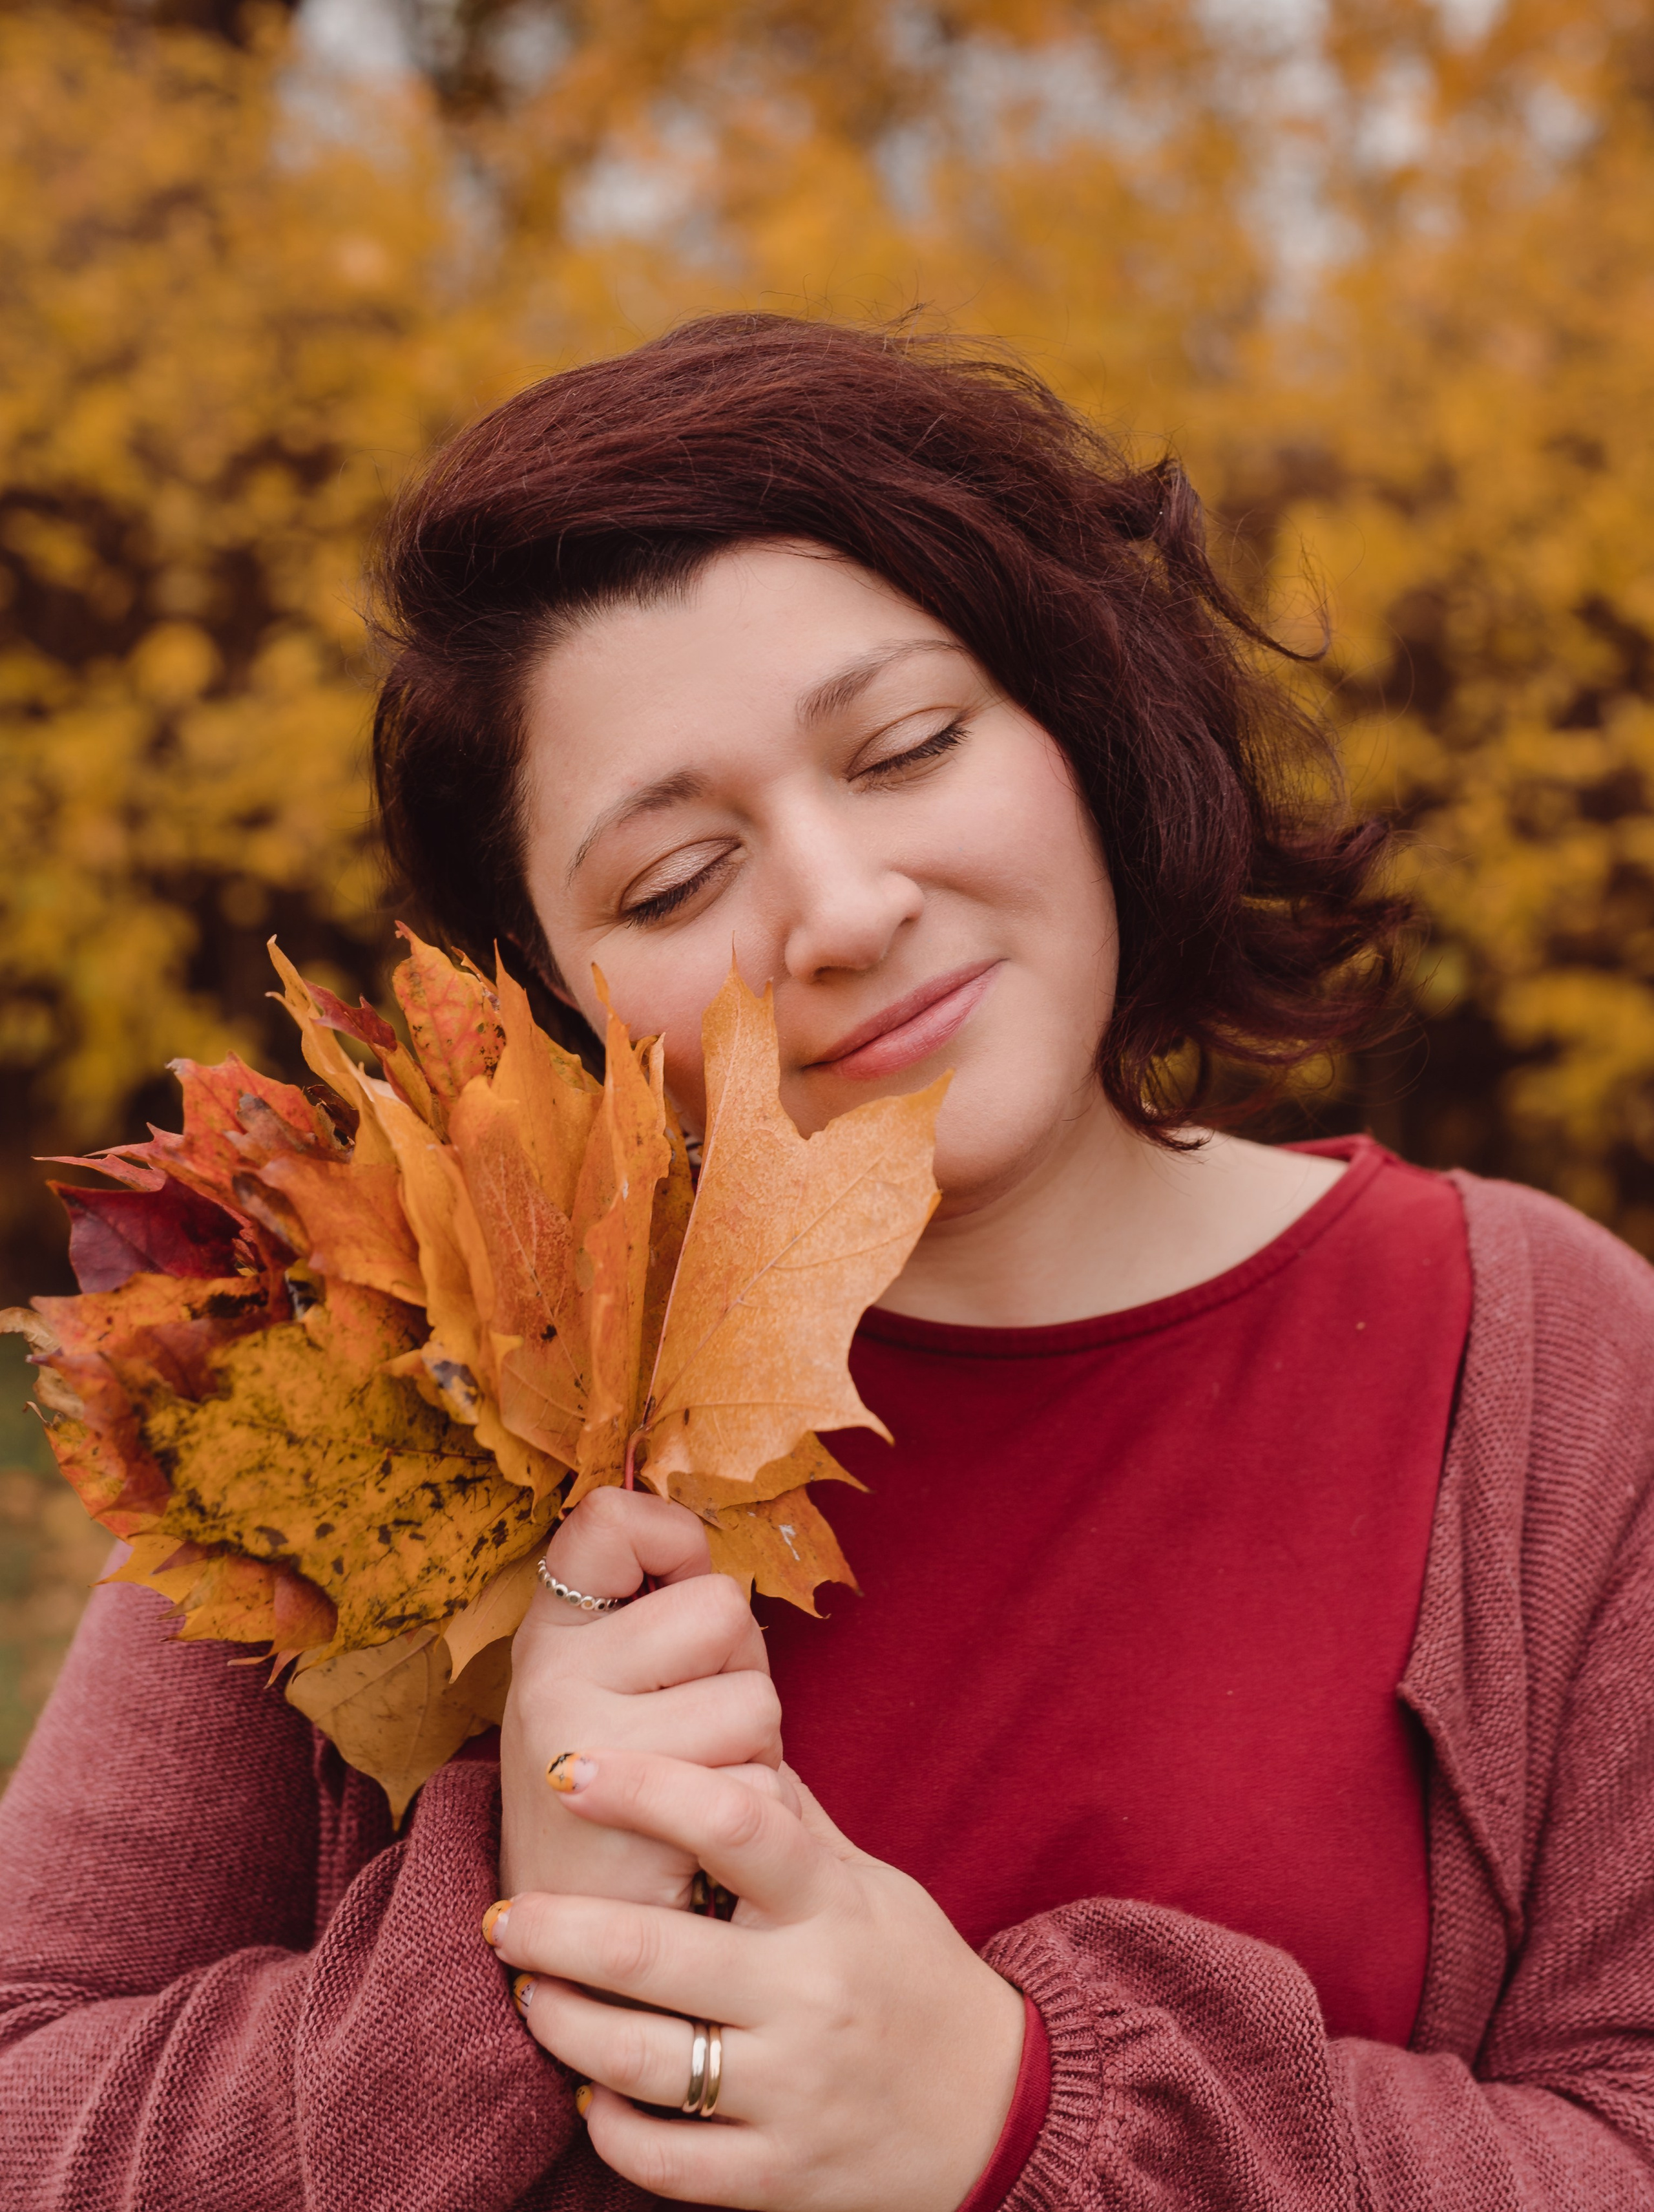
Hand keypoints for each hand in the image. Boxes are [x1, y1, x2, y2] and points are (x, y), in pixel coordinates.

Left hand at [490, 1748, 1026, 2211]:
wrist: (999, 2113)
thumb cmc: (916, 1976)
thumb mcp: (873, 1885)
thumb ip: (796, 1823)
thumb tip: (729, 1736)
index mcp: (831, 1905)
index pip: (730, 1824)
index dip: (642, 1789)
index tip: (570, 1767)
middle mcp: (810, 1992)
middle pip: (654, 1951)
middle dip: (555, 1927)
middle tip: (502, 1913)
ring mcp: (795, 2089)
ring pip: (643, 2059)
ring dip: (563, 2023)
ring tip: (528, 1992)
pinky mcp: (781, 2177)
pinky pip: (667, 2160)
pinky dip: (609, 2126)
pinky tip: (585, 2092)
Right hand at [498, 1488, 782, 1908]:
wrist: (579, 1945)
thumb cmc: (629, 1791)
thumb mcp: (617, 1685)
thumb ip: (662, 1612)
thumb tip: (704, 1539)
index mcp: (549, 1634)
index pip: (608, 1519)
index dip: (670, 1540)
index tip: (670, 1593)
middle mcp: (551, 1680)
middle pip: (722, 1608)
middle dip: (740, 1669)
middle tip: (698, 1726)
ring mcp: (588, 1752)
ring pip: (756, 1699)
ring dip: (755, 1749)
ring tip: (700, 1786)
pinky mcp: (639, 1828)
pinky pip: (763, 1784)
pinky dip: (757, 1814)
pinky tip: (704, 1845)